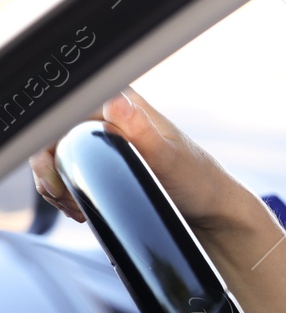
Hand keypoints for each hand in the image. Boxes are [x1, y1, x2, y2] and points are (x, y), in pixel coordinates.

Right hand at [30, 87, 254, 233]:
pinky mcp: (106, 161)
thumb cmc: (196, 181)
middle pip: (54, 137)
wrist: (209, 209)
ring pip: (58, 158)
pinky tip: (82, 207)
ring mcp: (107, 139)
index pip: (63, 115)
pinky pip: (70, 172)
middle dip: (50, 172)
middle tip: (66, 199)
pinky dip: (68, 192)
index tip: (58, 180)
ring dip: (58, 186)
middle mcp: (112, 116)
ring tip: (77, 207)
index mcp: (124, 102)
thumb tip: (115, 102)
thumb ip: (140, 131)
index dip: (49, 147)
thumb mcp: (167, 158)